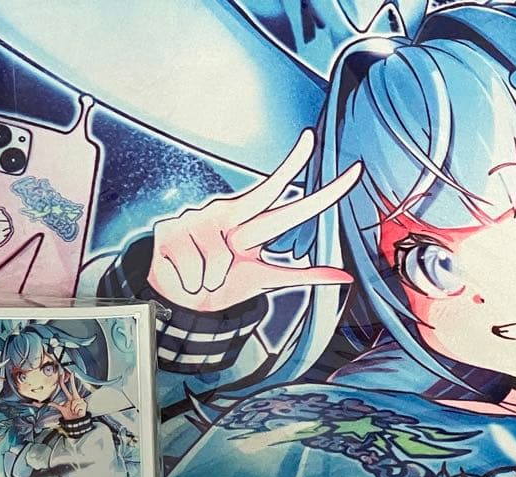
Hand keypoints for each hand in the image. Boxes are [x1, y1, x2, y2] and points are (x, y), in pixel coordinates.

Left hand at [54, 369, 88, 420]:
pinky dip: (77, 410)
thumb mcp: (61, 409)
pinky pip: (77, 406)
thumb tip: (49, 403)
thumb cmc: (70, 415)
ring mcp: (80, 401)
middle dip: (72, 381)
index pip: (67, 388)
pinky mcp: (83, 404)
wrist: (76, 421)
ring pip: (74, 402)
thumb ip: (55, 405)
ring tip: (74, 410)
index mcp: (70, 398)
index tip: (67, 374)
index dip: (67, 382)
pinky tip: (78, 411)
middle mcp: (75, 398)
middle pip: (73, 388)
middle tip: (71, 374)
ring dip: (73, 408)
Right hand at [147, 129, 361, 312]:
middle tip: (312, 137)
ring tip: (203, 278)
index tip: (312, 138)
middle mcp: (225, 214)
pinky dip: (192, 283)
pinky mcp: (170, 233)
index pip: (276, 191)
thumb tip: (345, 276)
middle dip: (291, 166)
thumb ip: (304, 276)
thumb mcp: (264, 279)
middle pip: (263, 191)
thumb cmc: (223, 285)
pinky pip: (195, 270)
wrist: (178, 301)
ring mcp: (196, 220)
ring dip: (213, 280)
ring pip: (220, 259)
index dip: (294, 165)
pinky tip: (185, 275)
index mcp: (247, 222)